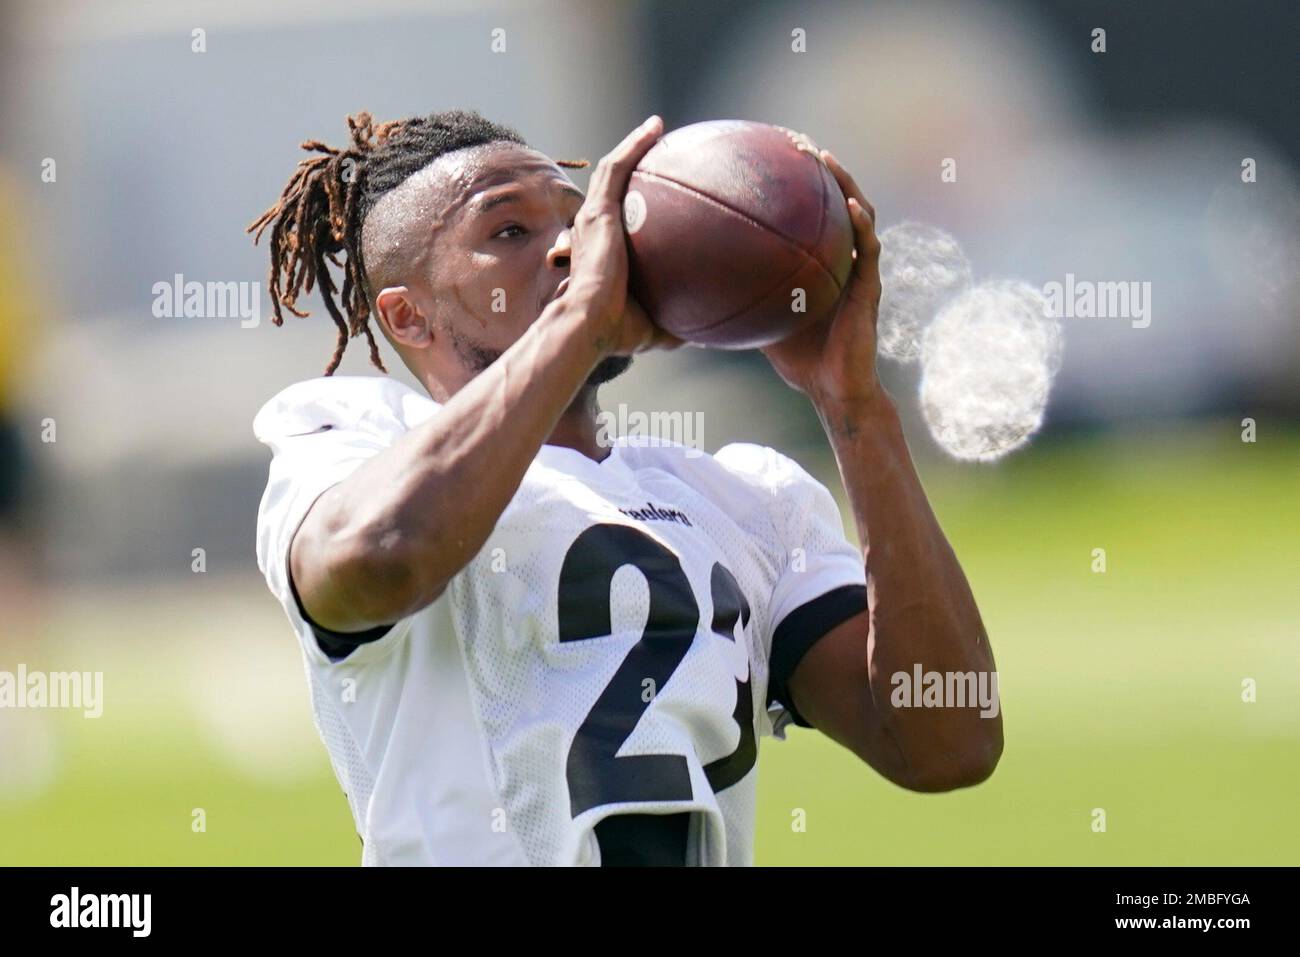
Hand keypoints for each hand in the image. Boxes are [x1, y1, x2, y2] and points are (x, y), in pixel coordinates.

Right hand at [567, 115, 682, 355]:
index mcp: (603, 254)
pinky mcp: (597, 211)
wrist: (587, 323)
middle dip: (633, 167)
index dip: (633, 207)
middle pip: (612, 189)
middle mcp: (593, 229)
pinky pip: (617, 168)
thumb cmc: (615, 332)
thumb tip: (704, 335)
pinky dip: (634, 146)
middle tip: (658, 155)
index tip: (656, 200)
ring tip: (656, 129)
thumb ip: (675, 325)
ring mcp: (593, 217)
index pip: (617, 222)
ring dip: (633, 146)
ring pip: (613, 170)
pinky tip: (655, 128)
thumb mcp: (654, 328)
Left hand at [761, 151, 882, 404]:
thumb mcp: (759, 318)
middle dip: (818, 166)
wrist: (832, 388)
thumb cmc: (797, 357)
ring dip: (844, 182)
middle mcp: (841, 257)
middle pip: (833, 199)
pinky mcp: (870, 287)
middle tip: (795, 140)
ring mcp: (858, 269)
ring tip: (824, 157)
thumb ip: (736, 297)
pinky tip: (851, 205)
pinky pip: (868, 249)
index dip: (795, 181)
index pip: (808, 211)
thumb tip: (689, 287)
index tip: (772, 152)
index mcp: (818, 259)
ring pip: (859, 212)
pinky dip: (861, 225)